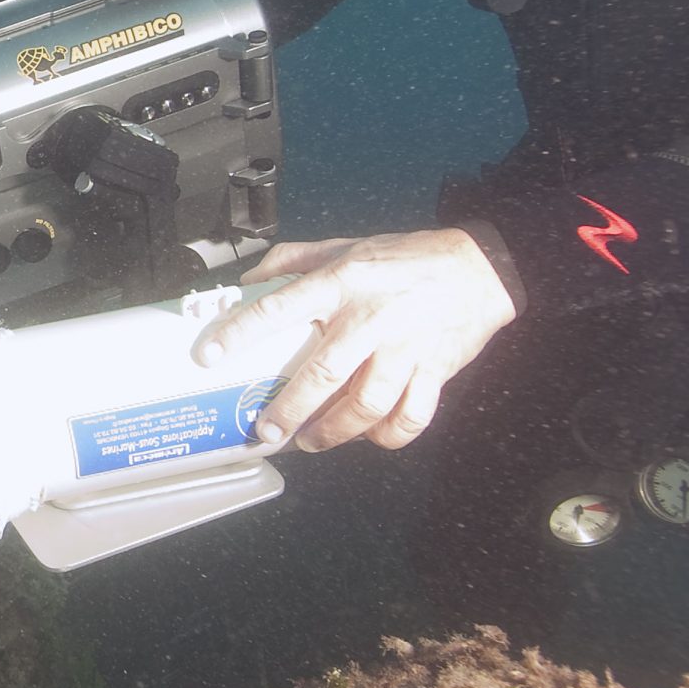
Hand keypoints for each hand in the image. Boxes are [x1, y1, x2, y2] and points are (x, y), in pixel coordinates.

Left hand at [190, 229, 515, 453]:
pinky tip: (368, 437)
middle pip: (323, 374)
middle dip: (290, 409)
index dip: (240, 332)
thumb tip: (247, 281)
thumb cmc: (402, 258)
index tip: (210, 356)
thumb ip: (292, 261)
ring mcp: (405, 348)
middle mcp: (370, 318)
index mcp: (341, 282)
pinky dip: (387, 436)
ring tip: (312, 442)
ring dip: (334, 432)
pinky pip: (410, 417)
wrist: (478, 268)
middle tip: (266, 430)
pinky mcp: (434, 371)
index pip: (279, 307)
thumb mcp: (343, 246)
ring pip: (365, 405)